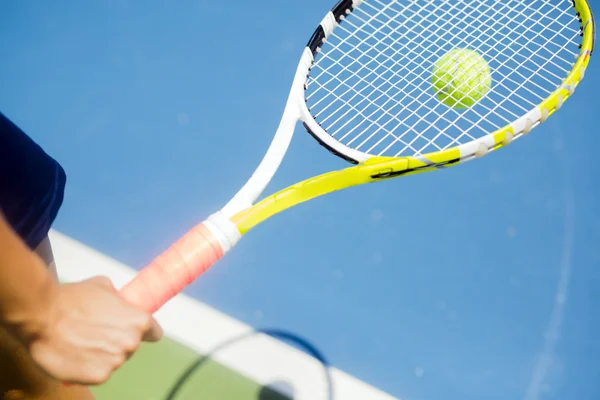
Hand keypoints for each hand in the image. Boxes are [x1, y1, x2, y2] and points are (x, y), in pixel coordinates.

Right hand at [24, 276, 162, 384]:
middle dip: (117, 342)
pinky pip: (98, 373)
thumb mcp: (102, 286)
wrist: (42, 316)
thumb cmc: (71, 299)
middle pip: (131, 347)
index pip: (154, 333)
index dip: (144, 332)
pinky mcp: (98, 377)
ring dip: (102, 355)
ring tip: (81, 342)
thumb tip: (120, 302)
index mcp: (139, 321)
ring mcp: (115, 361)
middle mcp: (131, 343)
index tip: (130, 331)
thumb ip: (118, 298)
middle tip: (95, 333)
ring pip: (114, 361)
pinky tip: (75, 355)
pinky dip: (88, 368)